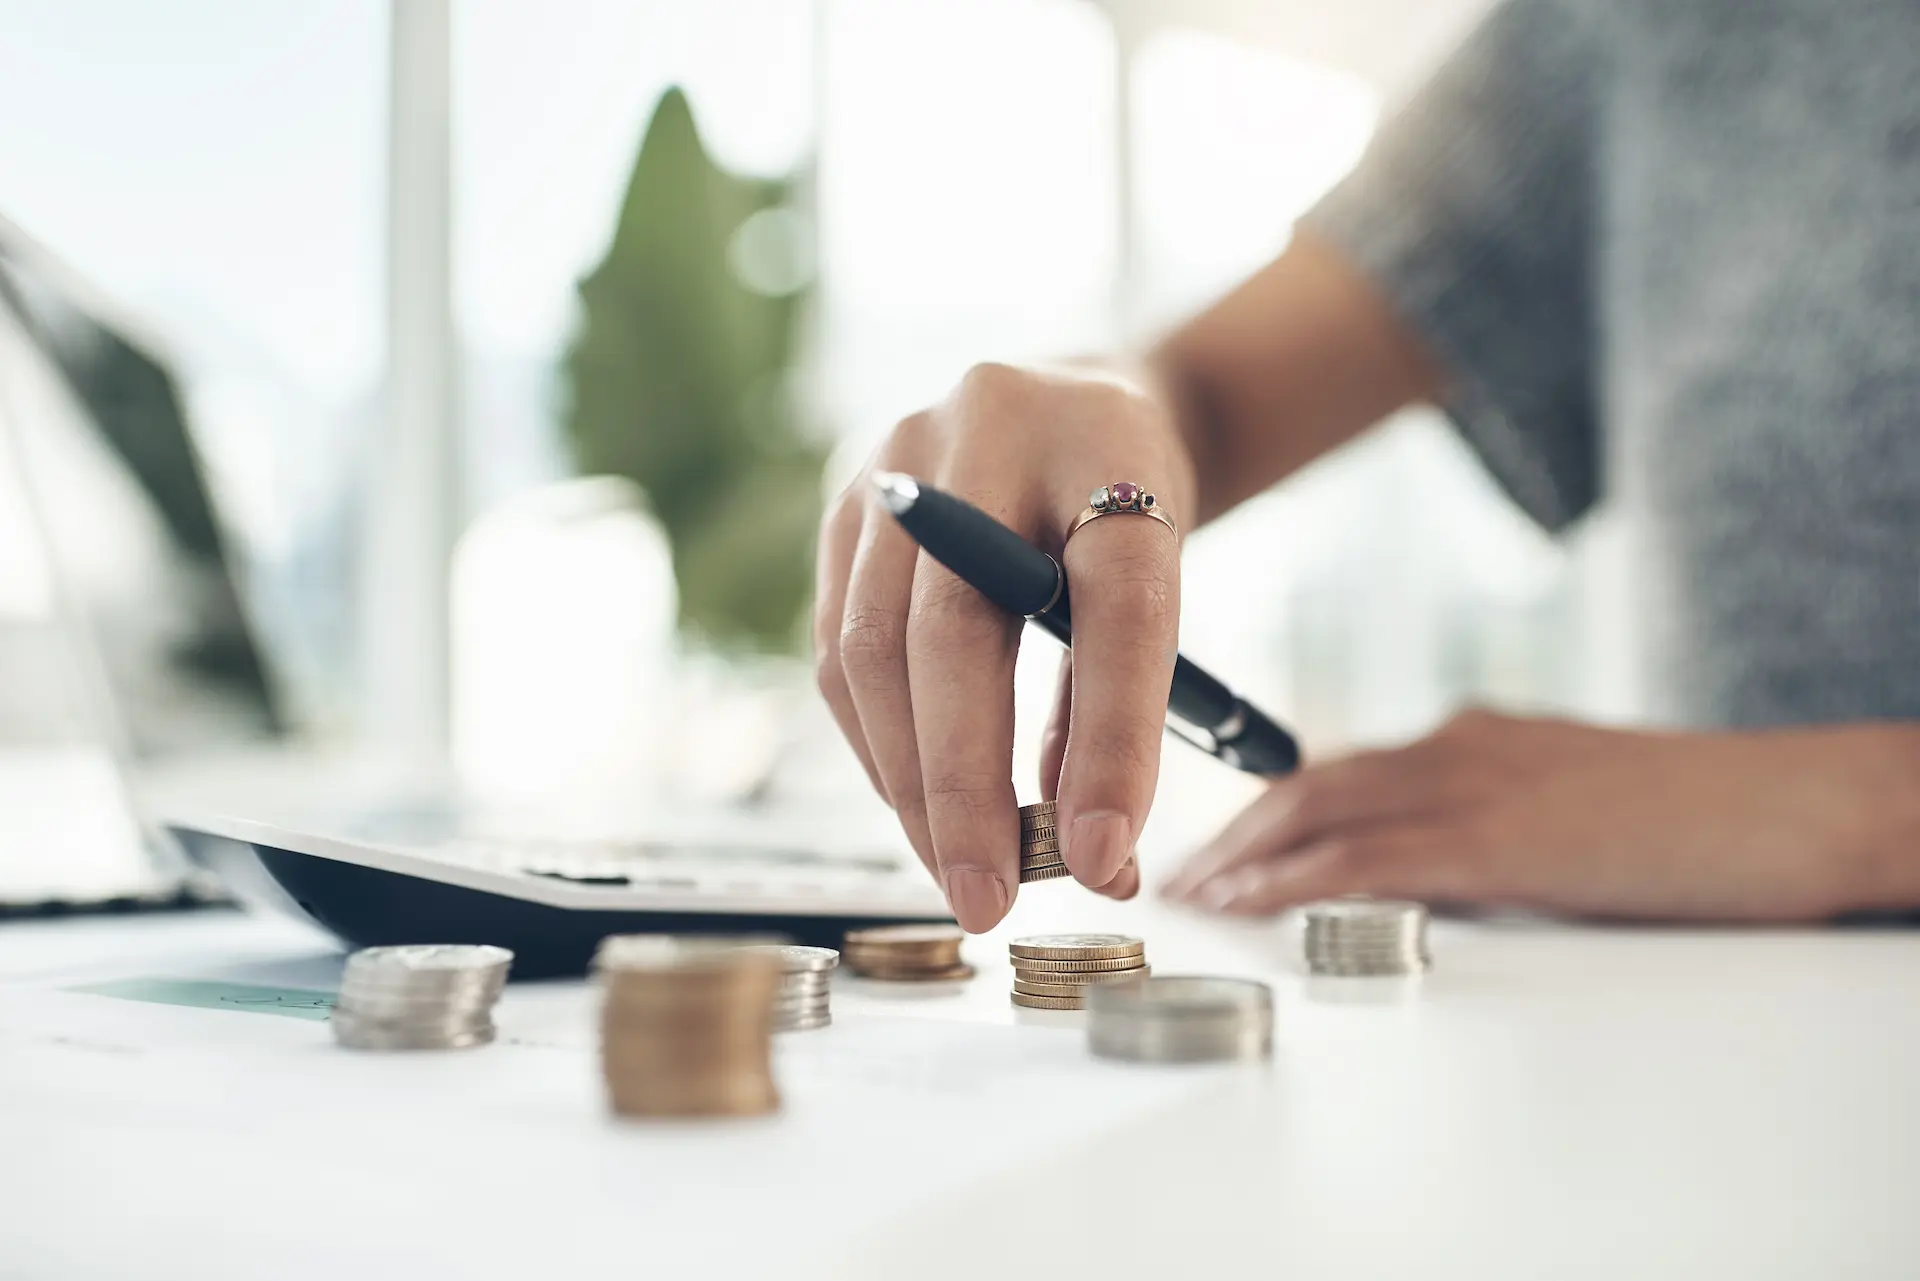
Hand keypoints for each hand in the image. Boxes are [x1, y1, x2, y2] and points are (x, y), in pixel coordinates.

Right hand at [814, 363, 1194, 930]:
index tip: (1107, 860)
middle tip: (990, 901)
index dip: (1113, 740)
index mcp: (1107, 447)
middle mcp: (988, 431)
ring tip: (955, 871)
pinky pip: (838, 647)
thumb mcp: (1160, 580)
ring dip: (907, 782)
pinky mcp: (842, 504)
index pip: (1117, 601)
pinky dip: (874, 744)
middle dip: (965, 788)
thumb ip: (1120, 705)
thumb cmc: (1126, 510)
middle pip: (956, 627)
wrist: (1075, 401)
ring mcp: (897, 462)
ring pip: (871, 646)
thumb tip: (1090, 860)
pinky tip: (913, 802)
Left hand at [1162, 709, 1919, 921]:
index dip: (1265, 803)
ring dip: (1243, 854)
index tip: (1217, 840)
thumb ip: (1493, 811)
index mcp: (1472, 735)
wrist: (1790, 802)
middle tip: (1178, 873)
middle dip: (1233, 829)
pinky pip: (1371, 858)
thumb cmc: (1696, 812)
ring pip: (1321, 809)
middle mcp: (1457, 746)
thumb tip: (1428, 855)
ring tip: (1191, 894)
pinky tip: (1252, 903)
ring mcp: (1477, 787)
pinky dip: (1297, 879)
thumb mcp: (1571, 797)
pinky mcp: (1501, 842)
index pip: (1341, 765)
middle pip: (1308, 780)